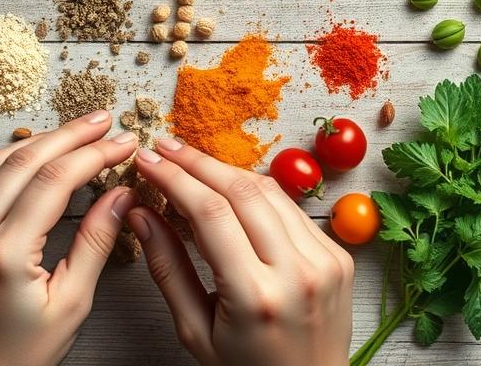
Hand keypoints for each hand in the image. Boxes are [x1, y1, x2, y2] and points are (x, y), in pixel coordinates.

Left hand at [0, 110, 138, 365]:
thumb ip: (96, 242)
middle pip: (26, 160)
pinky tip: (38, 153)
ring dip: (40, 139)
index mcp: (5, 255)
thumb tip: (122, 193)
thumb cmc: (21, 354)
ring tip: (78, 130)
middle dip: (71, 134)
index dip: (94, 154)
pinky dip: (11, 159)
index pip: (56, 181)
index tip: (124, 142)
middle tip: (105, 119)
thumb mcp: (72, 304)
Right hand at [130, 139, 354, 365]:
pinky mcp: (340, 256)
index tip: (148, 161)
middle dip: (198, 163)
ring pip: (270, 191)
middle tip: (165, 149)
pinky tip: (230, 188)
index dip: (175, 179)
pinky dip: (257, 192)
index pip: (210, 214)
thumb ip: (167, 269)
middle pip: (242, 192)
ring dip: (227, 170)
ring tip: (191, 162)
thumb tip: (141, 214)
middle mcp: (297, 273)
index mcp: (256, 297)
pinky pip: (292, 209)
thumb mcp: (195, 331)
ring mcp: (326, 261)